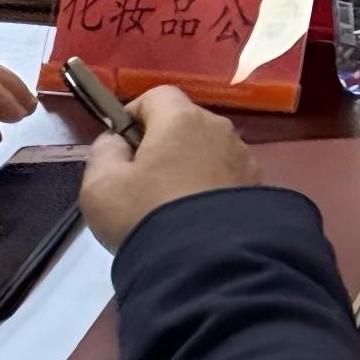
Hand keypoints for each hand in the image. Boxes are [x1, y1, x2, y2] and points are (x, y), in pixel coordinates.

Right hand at [79, 83, 256, 250]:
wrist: (206, 264)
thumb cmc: (145, 215)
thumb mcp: (101, 185)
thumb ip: (104, 151)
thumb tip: (117, 140)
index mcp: (182, 119)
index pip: (157, 96)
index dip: (134, 115)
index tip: (120, 146)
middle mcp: (220, 129)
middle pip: (184, 124)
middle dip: (161, 145)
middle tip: (140, 183)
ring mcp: (244, 158)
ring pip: (207, 152)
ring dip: (188, 168)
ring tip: (169, 207)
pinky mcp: (257, 188)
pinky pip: (226, 178)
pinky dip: (209, 189)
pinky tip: (196, 219)